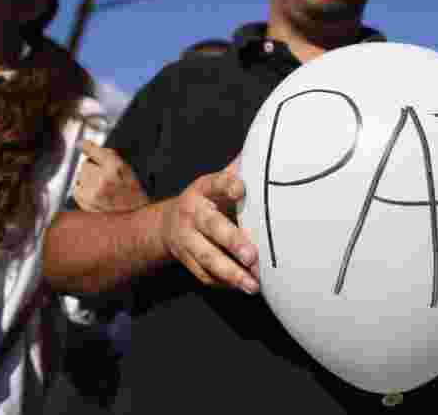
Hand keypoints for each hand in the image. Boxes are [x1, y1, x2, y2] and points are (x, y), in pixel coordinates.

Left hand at [74, 140, 149, 212]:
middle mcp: (104, 178)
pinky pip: (76, 189)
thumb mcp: (128, 171)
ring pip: (80, 177)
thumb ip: (110, 157)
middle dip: (92, 168)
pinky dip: (83, 190)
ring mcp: (94, 192)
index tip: (82, 144)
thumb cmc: (133, 193)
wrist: (134, 219)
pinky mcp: (86, 203)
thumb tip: (87, 146)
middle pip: (85, 164)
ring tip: (101, 188)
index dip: (87, 146)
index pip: (95, 151)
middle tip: (104, 176)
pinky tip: (95, 195)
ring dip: (87, 179)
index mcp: (117, 168)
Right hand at [159, 157, 259, 293]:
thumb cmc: (209, 199)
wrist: (168, 223)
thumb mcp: (217, 181)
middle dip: (232, 242)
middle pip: (211, 227)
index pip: (215, 183)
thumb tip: (269, 151)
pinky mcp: (186, 260)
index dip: (227, 184)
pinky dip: (224, 283)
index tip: (241, 188)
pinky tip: (244, 287)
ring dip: (231, 272)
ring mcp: (186, 239)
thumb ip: (239, 171)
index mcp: (202, 189)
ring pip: (207, 257)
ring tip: (253, 284)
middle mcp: (192, 213)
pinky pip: (205, 275)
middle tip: (252, 255)